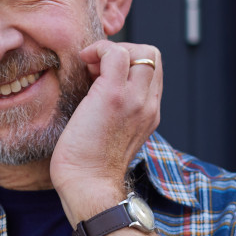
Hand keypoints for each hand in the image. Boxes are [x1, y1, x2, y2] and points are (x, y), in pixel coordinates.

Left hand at [50, 40, 162, 224]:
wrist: (88, 185)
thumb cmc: (90, 165)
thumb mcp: (113, 133)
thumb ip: (116, 111)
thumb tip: (97, 85)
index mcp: (149, 113)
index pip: (152, 70)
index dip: (130, 62)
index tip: (103, 74)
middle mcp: (148, 105)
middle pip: (152, 55)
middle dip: (123, 51)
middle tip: (97, 69)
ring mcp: (134, 99)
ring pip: (139, 51)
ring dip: (111, 50)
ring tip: (91, 69)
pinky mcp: (113, 96)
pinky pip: (115, 53)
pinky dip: (98, 50)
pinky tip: (84, 64)